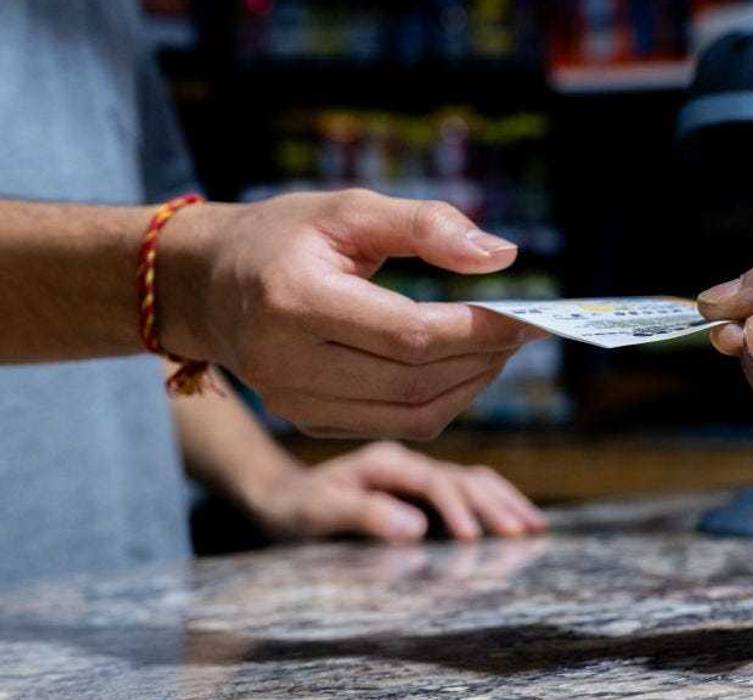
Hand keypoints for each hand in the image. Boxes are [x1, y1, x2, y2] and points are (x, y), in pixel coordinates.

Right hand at [159, 189, 544, 438]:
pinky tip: (461, 368)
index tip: (525, 316)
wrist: (206, 285)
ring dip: (470, 386)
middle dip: (483, 358)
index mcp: (295, 300)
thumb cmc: (284, 236)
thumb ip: (427, 225)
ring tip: (498, 349)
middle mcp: (286, 362)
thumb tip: (503, 255)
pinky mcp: (306, 421)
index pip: (409, 334)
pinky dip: (440, 402)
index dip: (476, 330)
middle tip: (524, 331)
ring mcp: (293, 402)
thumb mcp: (350, 209)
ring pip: (411, 415)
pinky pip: (393, 425)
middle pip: (415, 380)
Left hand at [251, 441, 547, 542]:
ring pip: (475, 482)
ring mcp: (420, 475)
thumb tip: (417, 529)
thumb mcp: (319, 513)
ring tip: (536, 528)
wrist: (285, 497)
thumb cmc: (298, 508)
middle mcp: (410, 463)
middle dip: (495, 505)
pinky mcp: (425, 492)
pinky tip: (518, 520)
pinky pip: (470, 492)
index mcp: (387, 462)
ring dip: (505, 502)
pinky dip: (497, 503)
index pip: (434, 482)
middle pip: (464, 478)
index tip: (474, 539)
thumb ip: (365, 516)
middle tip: (525, 534)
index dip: (457, 509)